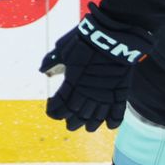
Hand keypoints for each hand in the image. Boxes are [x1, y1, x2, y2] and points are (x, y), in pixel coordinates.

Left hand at [40, 5, 150, 131]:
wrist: (112, 36)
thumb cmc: (84, 40)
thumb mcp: (63, 49)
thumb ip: (53, 61)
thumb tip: (43, 71)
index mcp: (71, 82)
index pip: (60, 104)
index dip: (54, 111)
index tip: (51, 111)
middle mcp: (87, 92)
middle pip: (77, 113)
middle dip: (71, 120)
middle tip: (68, 124)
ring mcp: (105, 92)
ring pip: (96, 115)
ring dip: (90, 123)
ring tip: (87, 128)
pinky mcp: (121, 90)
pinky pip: (118, 111)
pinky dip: (113, 120)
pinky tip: (109, 126)